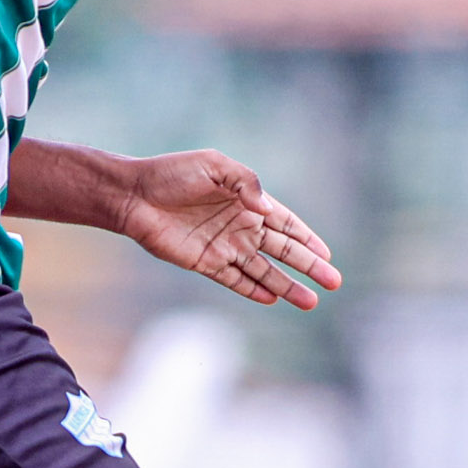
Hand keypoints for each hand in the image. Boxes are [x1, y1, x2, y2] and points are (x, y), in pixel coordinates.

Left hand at [112, 150, 341, 309]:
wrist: (134, 195)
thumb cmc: (172, 174)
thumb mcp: (215, 165)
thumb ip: (246, 183)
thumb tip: (266, 210)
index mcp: (247, 201)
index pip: (285, 224)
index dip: (307, 239)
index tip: (327, 254)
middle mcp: (240, 226)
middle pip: (282, 251)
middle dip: (308, 267)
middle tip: (333, 282)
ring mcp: (224, 246)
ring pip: (263, 271)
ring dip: (286, 286)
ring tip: (311, 302)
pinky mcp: (204, 263)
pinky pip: (234, 280)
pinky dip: (253, 290)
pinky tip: (272, 299)